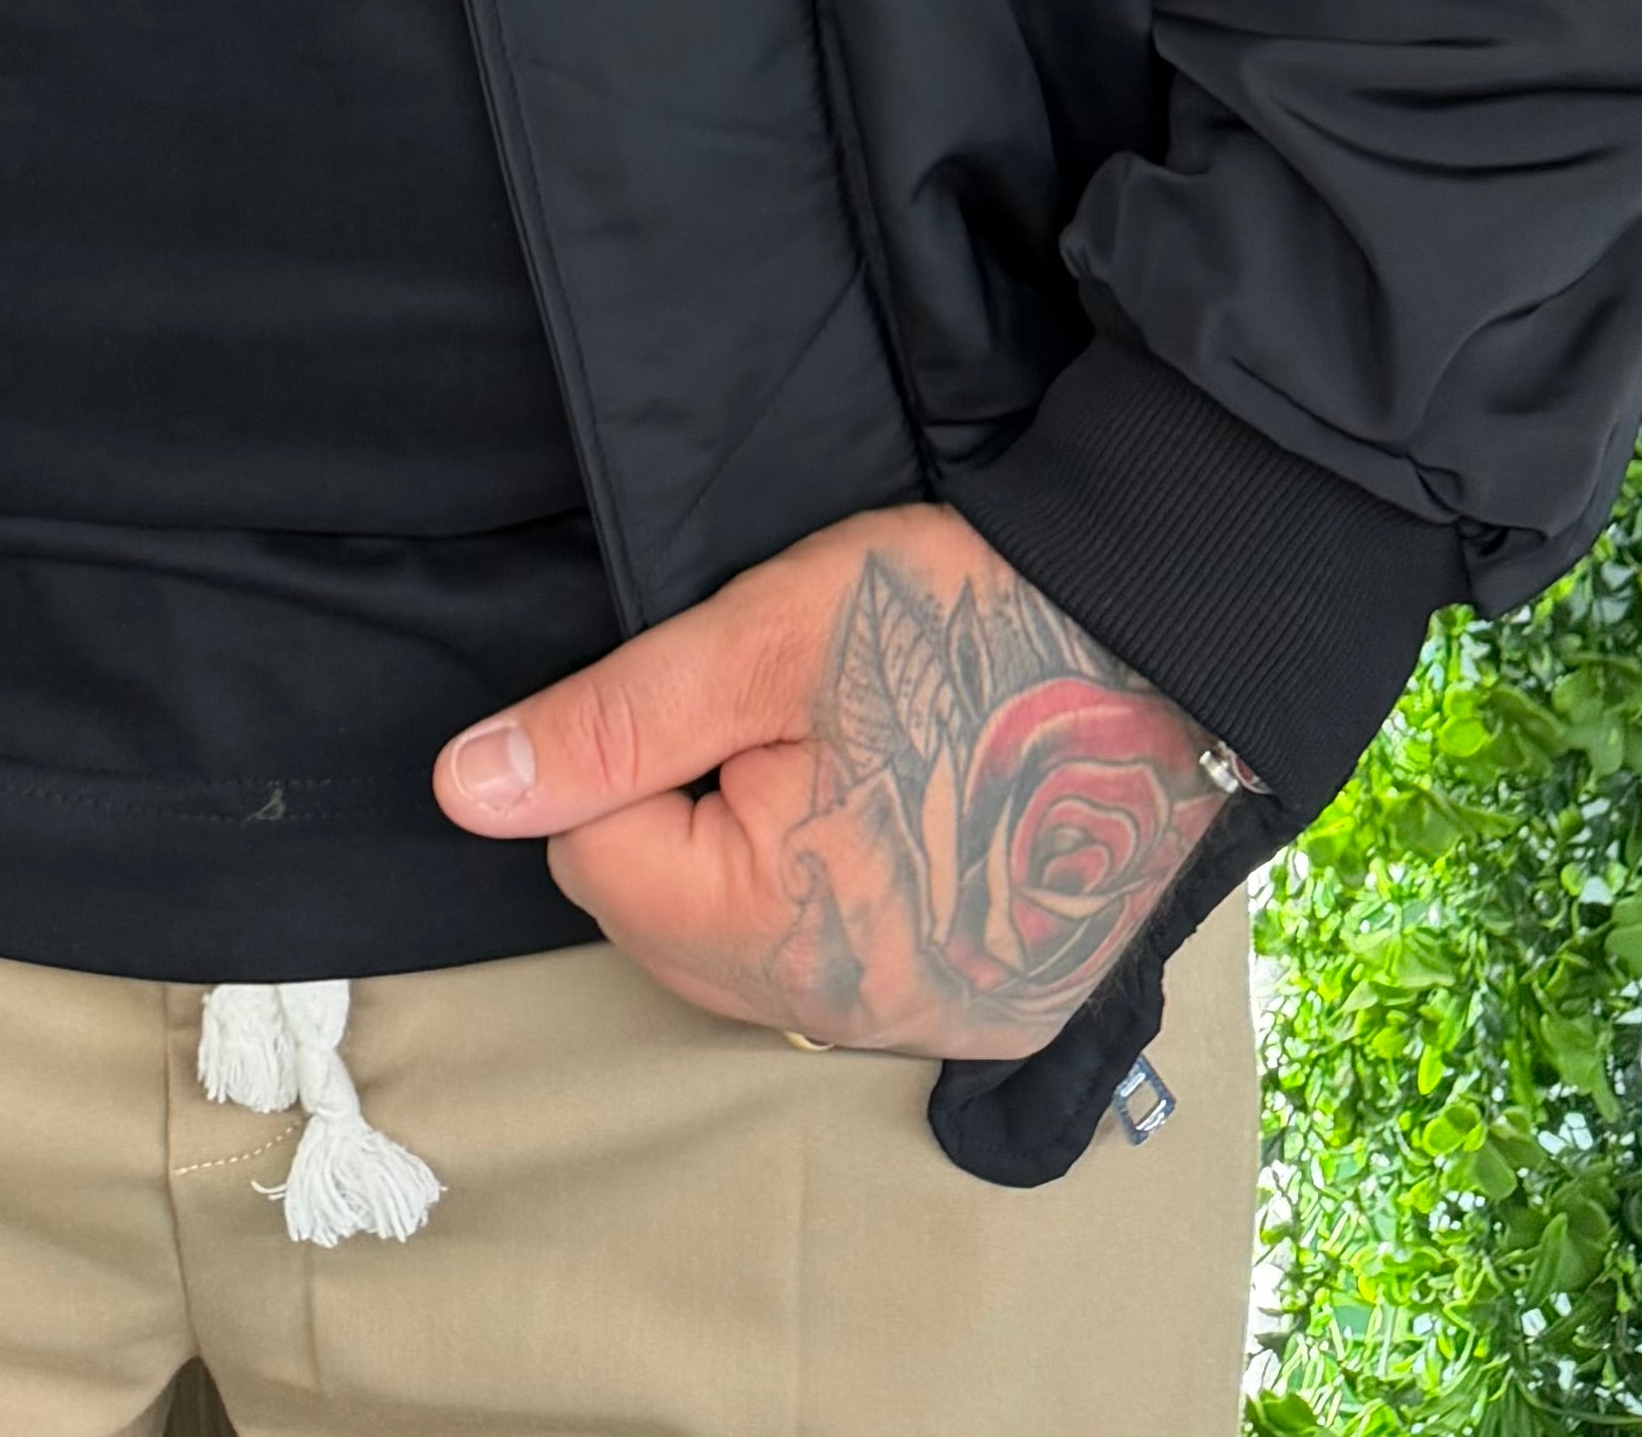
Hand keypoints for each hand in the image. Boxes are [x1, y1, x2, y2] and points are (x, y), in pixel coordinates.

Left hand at [430, 502, 1236, 1061]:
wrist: (1175, 638)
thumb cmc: (967, 617)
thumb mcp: (767, 635)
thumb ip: (610, 721)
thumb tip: (467, 787)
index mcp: (785, 937)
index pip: (596, 857)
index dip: (633, 749)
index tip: (727, 685)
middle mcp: (859, 1021)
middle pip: (671, 925)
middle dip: (686, 814)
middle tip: (785, 710)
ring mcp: (938, 1025)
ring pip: (758, 956)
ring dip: (761, 860)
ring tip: (847, 752)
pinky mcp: (997, 1006)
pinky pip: (855, 972)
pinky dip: (847, 898)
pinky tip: (902, 813)